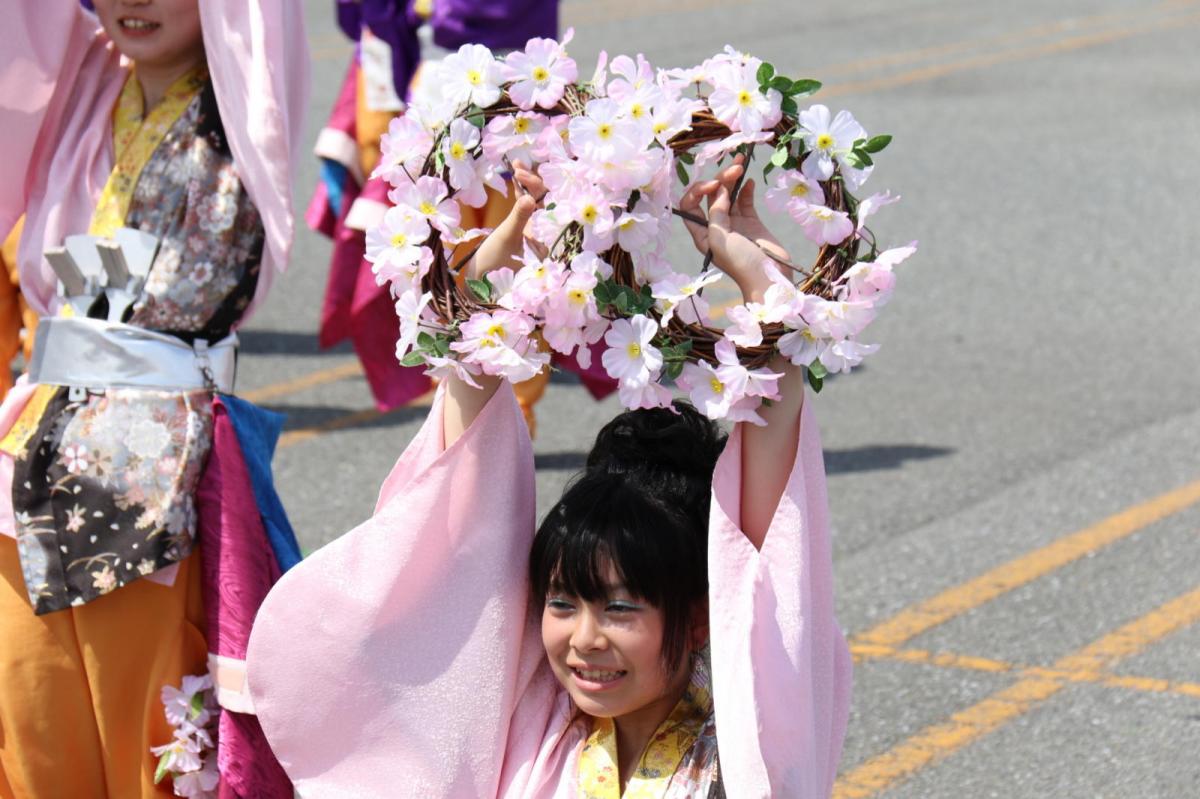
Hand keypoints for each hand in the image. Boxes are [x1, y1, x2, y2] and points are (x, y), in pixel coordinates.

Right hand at [467, 163, 546, 279]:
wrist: (481, 278)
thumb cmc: (495, 263)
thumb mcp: (507, 238)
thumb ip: (520, 217)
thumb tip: (529, 197)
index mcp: (549, 238)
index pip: (552, 207)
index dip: (540, 189)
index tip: (523, 177)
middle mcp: (547, 233)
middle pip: (547, 202)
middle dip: (534, 183)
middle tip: (518, 170)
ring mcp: (537, 229)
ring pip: (537, 201)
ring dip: (528, 183)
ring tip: (517, 165)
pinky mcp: (526, 227)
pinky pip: (528, 205)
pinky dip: (522, 191)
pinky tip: (516, 175)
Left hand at [679, 155, 790, 302]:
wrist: (770, 277)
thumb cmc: (741, 263)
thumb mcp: (720, 239)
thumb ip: (716, 212)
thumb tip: (720, 190)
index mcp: (702, 233)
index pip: (690, 205)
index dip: (699, 190)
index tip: (715, 185)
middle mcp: (716, 226)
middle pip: (712, 196)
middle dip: (720, 178)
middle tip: (735, 168)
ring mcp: (735, 223)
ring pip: (729, 194)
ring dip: (733, 178)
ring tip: (741, 163)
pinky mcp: (752, 222)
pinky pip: (745, 200)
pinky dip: (746, 189)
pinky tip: (749, 181)